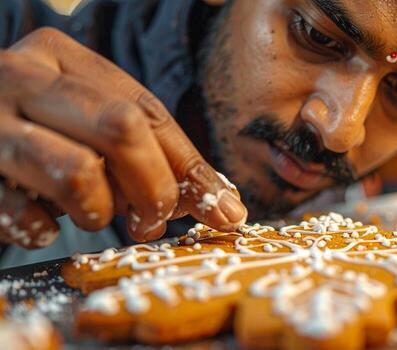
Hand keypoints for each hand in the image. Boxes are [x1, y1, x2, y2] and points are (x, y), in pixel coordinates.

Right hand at [0, 28, 246, 248]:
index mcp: (62, 58)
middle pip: (122, 129)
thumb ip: (152, 154)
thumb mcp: (88, 122)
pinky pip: (21, 212)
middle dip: (154, 188)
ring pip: (76, 171)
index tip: (223, 211)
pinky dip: (43, 228)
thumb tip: (225, 207)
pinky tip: (42, 222)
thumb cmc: (32, 129)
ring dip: (101, 210)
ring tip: (97, 216)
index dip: (190, 168)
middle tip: (153, 221)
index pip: (148, 112)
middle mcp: (22, 77)